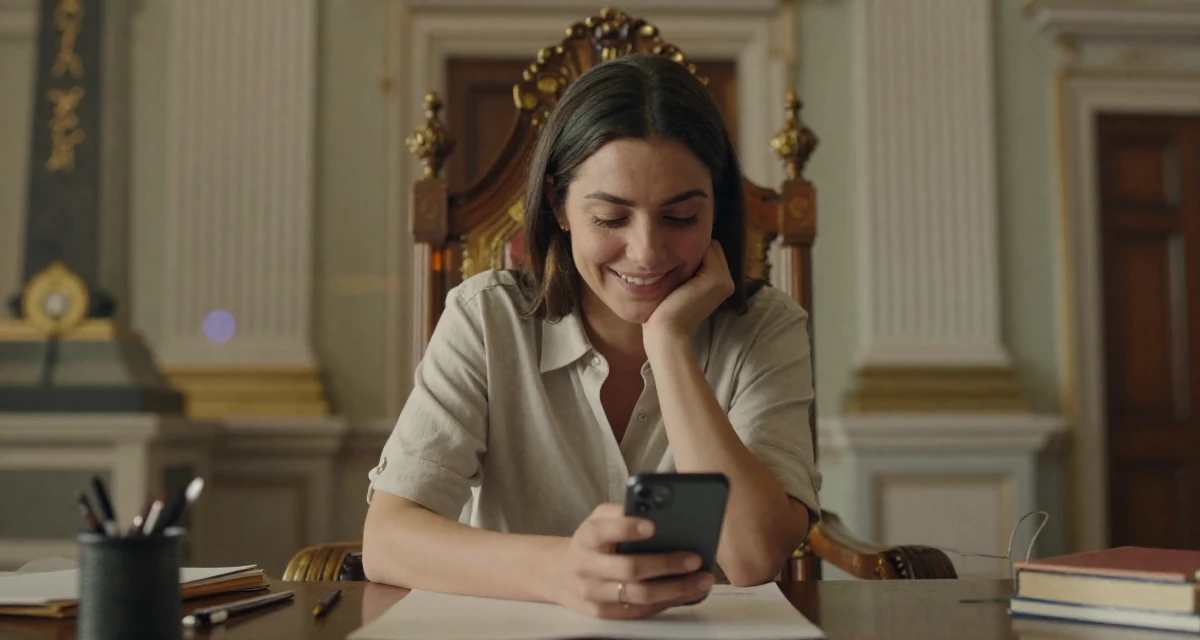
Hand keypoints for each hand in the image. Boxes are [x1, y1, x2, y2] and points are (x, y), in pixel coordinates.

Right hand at [549, 503, 715, 618]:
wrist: (561, 574)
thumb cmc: (592, 542)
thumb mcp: (599, 519)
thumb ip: (622, 513)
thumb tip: (659, 512)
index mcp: (586, 538)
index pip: (604, 532)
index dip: (627, 528)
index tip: (653, 526)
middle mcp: (587, 567)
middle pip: (629, 569)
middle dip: (665, 564)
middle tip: (694, 558)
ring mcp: (594, 594)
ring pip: (639, 596)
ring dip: (676, 589)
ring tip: (702, 580)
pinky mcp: (604, 613)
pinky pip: (640, 611)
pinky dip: (668, 602)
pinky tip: (687, 592)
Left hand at [644, 240, 733, 340]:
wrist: (667, 330)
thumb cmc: (667, 310)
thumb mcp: (683, 285)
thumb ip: (692, 270)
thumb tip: (685, 244)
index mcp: (722, 284)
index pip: (714, 253)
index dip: (696, 253)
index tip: (678, 260)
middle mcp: (729, 282)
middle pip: (713, 247)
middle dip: (695, 250)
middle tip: (675, 264)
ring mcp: (725, 280)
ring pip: (710, 246)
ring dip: (692, 250)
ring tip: (676, 269)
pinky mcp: (716, 278)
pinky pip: (706, 249)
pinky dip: (690, 253)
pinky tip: (677, 269)